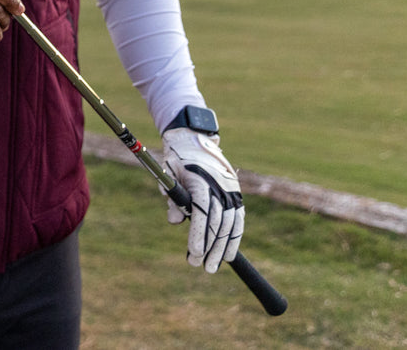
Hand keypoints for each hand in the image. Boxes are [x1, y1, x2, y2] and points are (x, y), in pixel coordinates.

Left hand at [162, 127, 244, 272]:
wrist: (193, 139)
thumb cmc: (177, 159)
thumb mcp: (169, 176)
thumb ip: (173, 199)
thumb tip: (175, 221)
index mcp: (201, 180)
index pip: (203, 212)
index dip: (199, 234)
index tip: (194, 253)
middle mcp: (220, 186)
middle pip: (218, 222)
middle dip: (210, 247)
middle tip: (200, 266)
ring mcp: (231, 190)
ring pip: (230, 224)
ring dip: (223, 248)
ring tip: (213, 266)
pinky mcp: (235, 194)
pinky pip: (238, 220)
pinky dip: (234, 238)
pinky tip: (229, 255)